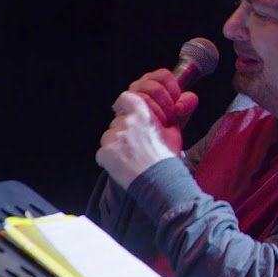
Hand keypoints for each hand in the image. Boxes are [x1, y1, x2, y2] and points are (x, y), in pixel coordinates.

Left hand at [95, 71, 198, 188]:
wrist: (159, 179)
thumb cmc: (168, 156)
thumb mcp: (174, 132)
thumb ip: (163, 118)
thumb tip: (169, 112)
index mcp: (142, 114)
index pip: (125, 97)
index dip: (124, 104)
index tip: (124, 109)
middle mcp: (126, 122)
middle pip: (117, 121)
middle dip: (123, 130)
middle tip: (134, 144)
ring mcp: (113, 137)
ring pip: (109, 137)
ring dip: (116, 144)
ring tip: (130, 157)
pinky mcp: (105, 153)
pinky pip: (103, 153)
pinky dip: (110, 159)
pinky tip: (122, 166)